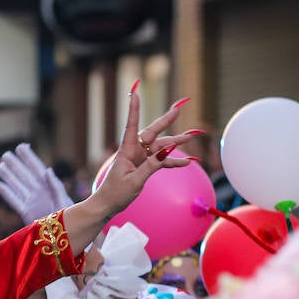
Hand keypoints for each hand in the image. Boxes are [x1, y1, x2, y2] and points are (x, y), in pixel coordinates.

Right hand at [0, 143, 73, 223]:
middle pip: (24, 176)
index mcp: (49, 186)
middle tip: (6, 154)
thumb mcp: (64, 200)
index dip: (29, 157)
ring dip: (9, 177)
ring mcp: (31, 202)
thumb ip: (55, 186)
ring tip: (0, 167)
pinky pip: (14, 202)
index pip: (36, 168)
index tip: (20, 147)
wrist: (66, 236)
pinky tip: (0, 186)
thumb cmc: (70, 217)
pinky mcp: (26, 213)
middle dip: (15, 165)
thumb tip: (47, 170)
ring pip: (17, 186)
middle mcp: (38, 192)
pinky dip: (7, 195)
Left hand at [87, 92, 201, 222]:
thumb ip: (152, 166)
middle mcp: (133, 151)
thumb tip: (168, 151)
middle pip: (152, 133)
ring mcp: (139, 158)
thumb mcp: (135, 181)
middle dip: (166, 121)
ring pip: (160, 147)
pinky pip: (160, 161)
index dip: (133, 109)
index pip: (131, 126)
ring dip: (175, 143)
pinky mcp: (144, 166)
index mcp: (126, 151)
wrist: (107, 206)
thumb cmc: (116, 193)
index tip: (134, 93)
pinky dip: (172, 161)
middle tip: (178, 108)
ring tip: (191, 137)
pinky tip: (186, 162)